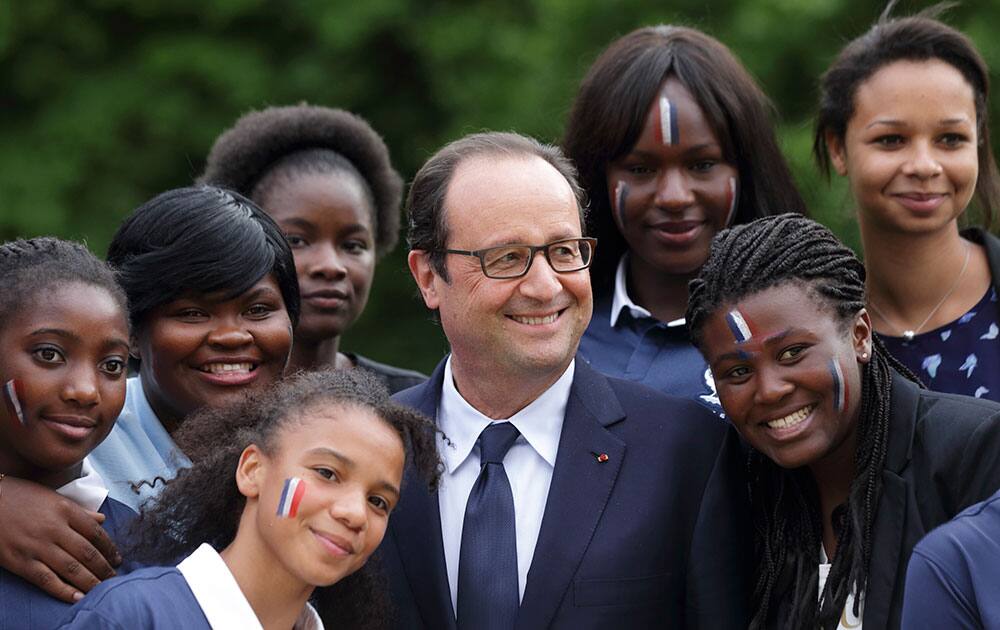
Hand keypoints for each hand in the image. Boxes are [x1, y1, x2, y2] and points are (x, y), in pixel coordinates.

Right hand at [0, 476, 120, 601]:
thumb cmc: (20, 497)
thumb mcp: (53, 497)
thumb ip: (79, 510)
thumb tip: (103, 519)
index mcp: (65, 510)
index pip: (96, 533)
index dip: (110, 548)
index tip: (118, 559)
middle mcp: (54, 528)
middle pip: (88, 553)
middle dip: (104, 568)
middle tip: (114, 578)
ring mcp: (37, 546)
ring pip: (72, 568)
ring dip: (91, 581)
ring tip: (102, 590)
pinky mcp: (21, 562)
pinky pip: (47, 580)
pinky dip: (65, 590)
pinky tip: (78, 597)